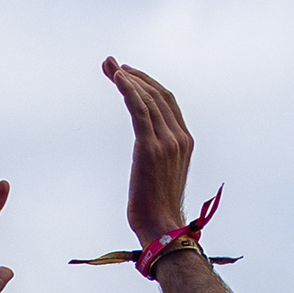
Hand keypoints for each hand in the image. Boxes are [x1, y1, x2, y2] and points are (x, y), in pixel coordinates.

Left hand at [103, 57, 195, 248]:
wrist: (160, 227)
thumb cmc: (155, 208)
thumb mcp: (161, 174)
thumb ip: (157, 154)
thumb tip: (144, 148)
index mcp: (185, 141)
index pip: (167, 102)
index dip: (147, 84)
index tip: (127, 75)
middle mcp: (179, 137)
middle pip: (157, 94)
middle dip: (134, 76)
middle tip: (112, 65)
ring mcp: (167, 141)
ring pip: (147, 98)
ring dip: (126, 79)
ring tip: (108, 66)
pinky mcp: (150, 147)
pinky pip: (139, 109)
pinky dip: (129, 89)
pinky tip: (117, 77)